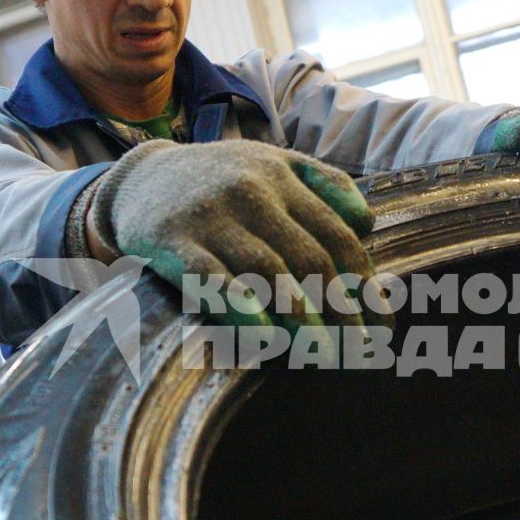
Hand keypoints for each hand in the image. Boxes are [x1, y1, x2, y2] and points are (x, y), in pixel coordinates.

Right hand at [85, 139, 381, 328]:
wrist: (137, 179)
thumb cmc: (218, 180)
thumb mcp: (272, 163)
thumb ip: (324, 185)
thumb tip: (367, 223)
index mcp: (283, 177)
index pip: (337, 235)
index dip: (364, 284)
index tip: (382, 325)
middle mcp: (252, 192)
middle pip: (310, 259)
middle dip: (341, 311)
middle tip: (359, 353)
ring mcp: (212, 217)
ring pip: (268, 272)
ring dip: (302, 319)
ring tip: (324, 356)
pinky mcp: (173, 242)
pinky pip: (213, 281)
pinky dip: (242, 310)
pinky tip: (266, 339)